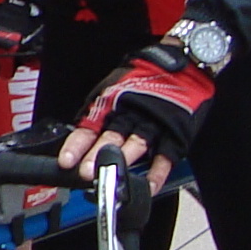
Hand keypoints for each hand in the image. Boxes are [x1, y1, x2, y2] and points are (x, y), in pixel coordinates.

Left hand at [57, 38, 212, 186]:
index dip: (77, 145)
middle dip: (98, 156)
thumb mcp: (115, 88)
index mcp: (112, 105)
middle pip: (111, 138)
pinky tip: (149, 186)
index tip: (67, 161)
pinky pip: (166, 154)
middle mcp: (131, 115)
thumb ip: (99, 112)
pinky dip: (158, 172)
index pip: (90, 128)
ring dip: (125, 163)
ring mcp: (154, 124)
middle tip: (87, 172)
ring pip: (137, 144)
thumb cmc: (145, 77)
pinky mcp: (175, 132)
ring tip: (114, 180)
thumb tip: (78, 141)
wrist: (184, 63)